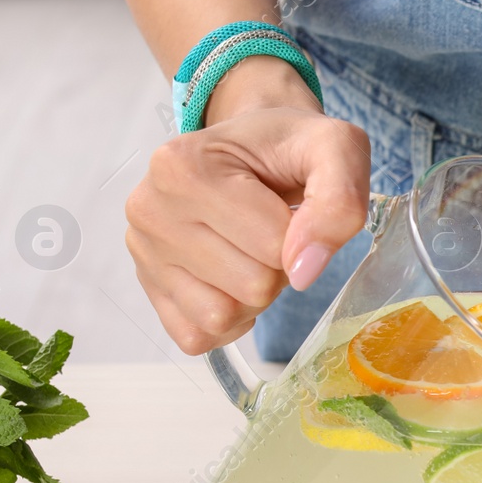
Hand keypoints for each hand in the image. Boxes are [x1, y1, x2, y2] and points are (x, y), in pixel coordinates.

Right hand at [124, 56, 370, 353]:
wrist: (252, 146)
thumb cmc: (289, 147)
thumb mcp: (336, 149)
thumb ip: (339, 200)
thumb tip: (304, 268)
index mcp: (182, 166)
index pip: (273, 245)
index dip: (300, 235)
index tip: (286, 205)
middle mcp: (148, 209)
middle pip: (250, 286)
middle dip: (278, 267)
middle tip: (270, 230)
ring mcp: (142, 253)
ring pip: (221, 317)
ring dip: (254, 296)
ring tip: (250, 249)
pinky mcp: (148, 289)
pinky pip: (199, 336)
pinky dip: (228, 320)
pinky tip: (233, 278)